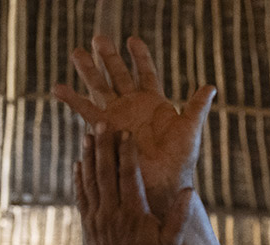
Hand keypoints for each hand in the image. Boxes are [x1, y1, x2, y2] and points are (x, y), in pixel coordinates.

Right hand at [54, 36, 214, 214]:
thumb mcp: (190, 129)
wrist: (163, 181)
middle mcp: (133, 106)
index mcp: (154, 103)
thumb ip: (196, 106)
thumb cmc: (180, 159)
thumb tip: (211, 86)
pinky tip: (58, 87)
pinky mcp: (105, 129)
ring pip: (99, 87)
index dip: (139, 56)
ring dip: (88, 70)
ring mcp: (118, 116)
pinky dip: (72, 99)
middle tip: (98, 37)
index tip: (132, 39)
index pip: (146, 73)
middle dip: (109, 56)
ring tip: (77, 52)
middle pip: (118, 74)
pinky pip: (86, 111)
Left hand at [75, 127, 190, 244]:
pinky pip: (81, 194)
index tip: (126, 134)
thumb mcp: (172, 242)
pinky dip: (79, 177)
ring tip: (88, 135)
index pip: (129, 176)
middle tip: (102, 123)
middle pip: (105, 171)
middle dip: (104, 146)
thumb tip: (189, 190)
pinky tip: (79, 163)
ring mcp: (97, 216)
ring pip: (90, 179)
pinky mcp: (88, 222)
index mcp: (135, 213)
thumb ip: (180, 216)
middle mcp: (113, 211)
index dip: (126, 153)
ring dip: (89, 156)